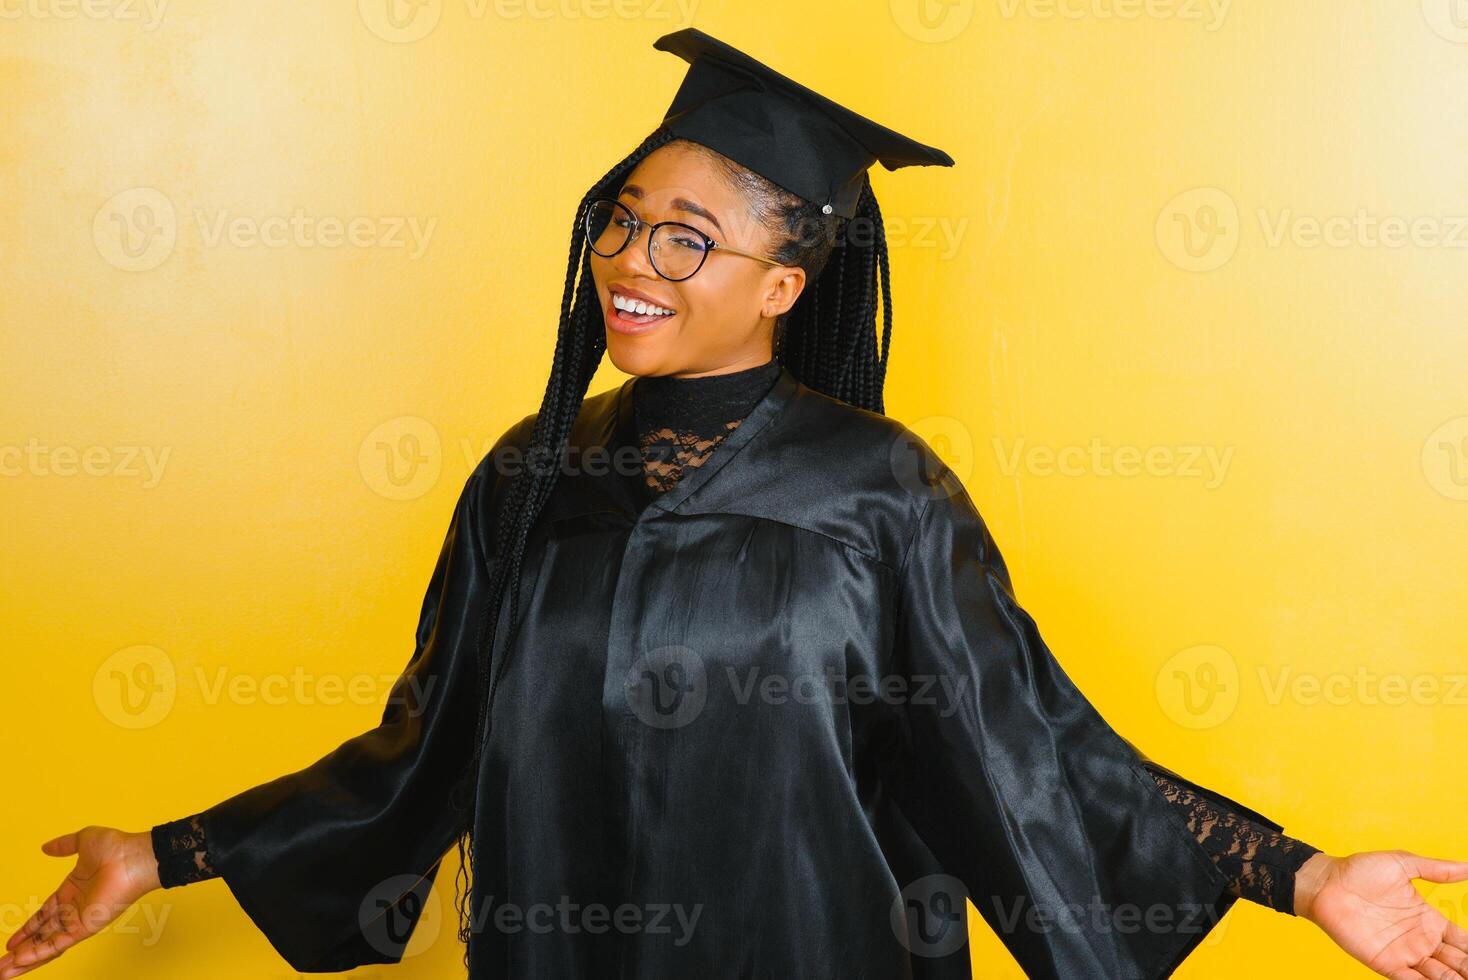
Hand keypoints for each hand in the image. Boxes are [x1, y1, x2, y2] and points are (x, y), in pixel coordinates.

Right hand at [0, 827, 161, 977]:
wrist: (135, 856)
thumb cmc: (116, 847)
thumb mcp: (82, 841)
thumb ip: (63, 846)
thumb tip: (45, 847)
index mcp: (71, 891)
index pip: (43, 915)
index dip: (27, 929)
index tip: (11, 941)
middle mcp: (74, 909)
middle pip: (41, 935)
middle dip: (21, 950)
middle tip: (1, 966)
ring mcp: (79, 919)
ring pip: (46, 944)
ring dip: (24, 959)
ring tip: (3, 971)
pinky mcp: (86, 926)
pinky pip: (58, 944)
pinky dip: (38, 953)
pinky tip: (21, 962)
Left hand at [1296, 850, 1467, 977]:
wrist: (1326, 882)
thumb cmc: (1360, 870)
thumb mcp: (1402, 864)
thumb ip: (1436, 869)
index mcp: (1429, 919)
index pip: (1463, 942)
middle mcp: (1420, 940)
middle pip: (1456, 962)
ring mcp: (1403, 953)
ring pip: (1439, 975)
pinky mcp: (1385, 963)